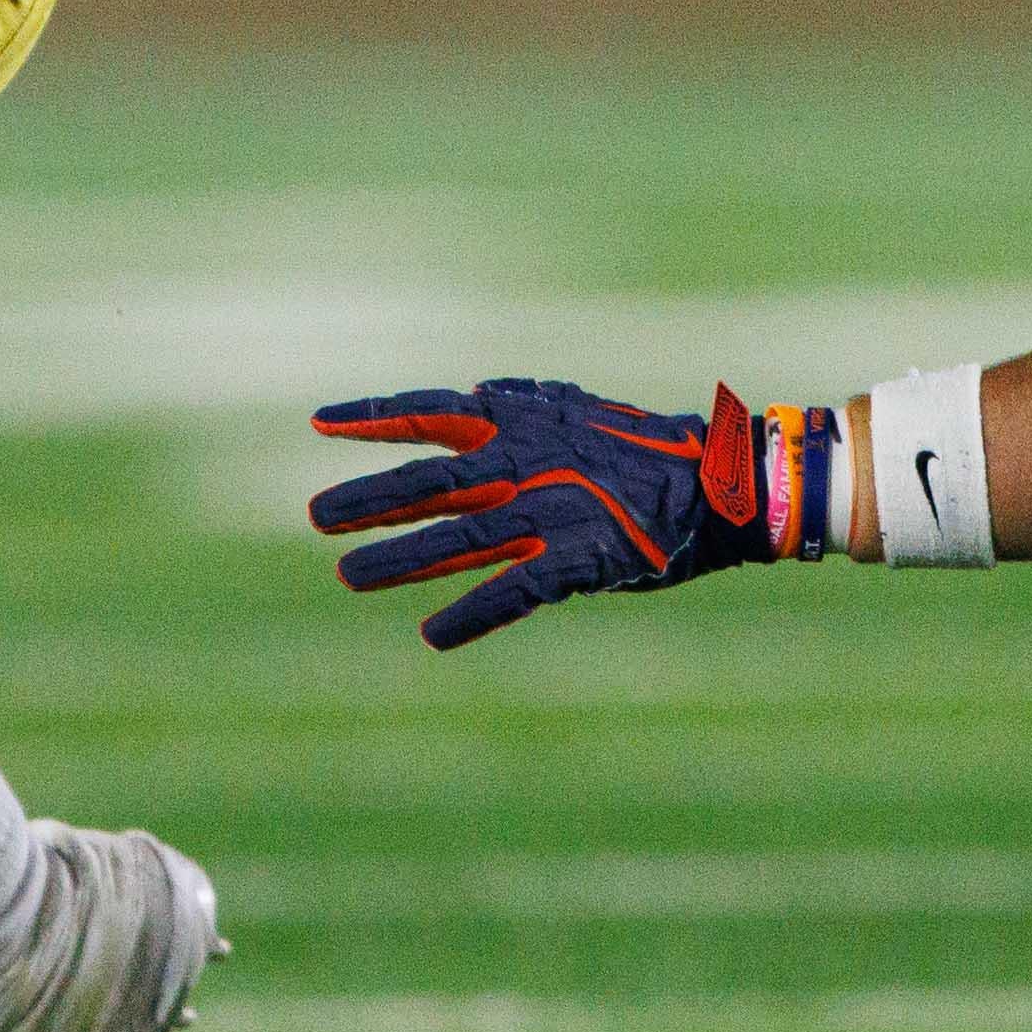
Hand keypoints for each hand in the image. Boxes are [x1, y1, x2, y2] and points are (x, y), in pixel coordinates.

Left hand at [306, 379, 788, 647]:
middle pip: (431, 481)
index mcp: (518, 424)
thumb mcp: (568, 414)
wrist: (715, 484)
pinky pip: (517, 590)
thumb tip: (470, 395)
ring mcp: (549, 512)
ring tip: (348, 575)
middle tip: (317, 517)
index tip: (319, 422)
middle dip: (372, 499)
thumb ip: (515, 411)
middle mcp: (524, 464)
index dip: (373, 415)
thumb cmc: (635, 449)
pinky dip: (475, 614)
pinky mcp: (579, 559)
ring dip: (403, 559)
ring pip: (459, 538)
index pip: (429, 412)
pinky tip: (435, 636)